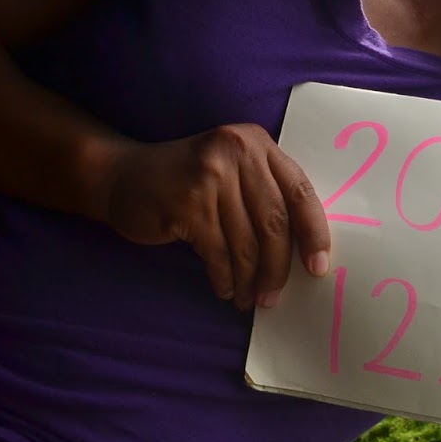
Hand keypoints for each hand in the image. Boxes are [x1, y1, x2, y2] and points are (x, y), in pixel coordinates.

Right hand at [102, 125, 330, 309]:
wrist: (121, 175)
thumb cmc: (188, 181)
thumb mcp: (232, 170)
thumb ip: (265, 193)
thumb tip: (304, 250)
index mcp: (257, 143)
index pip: (300, 192)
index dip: (314, 233)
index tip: (318, 266)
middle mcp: (236, 153)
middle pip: (274, 223)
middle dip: (278, 267)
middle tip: (274, 296)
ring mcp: (209, 177)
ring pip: (245, 243)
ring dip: (250, 279)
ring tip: (248, 298)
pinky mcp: (186, 203)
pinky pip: (217, 253)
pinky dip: (224, 278)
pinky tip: (225, 288)